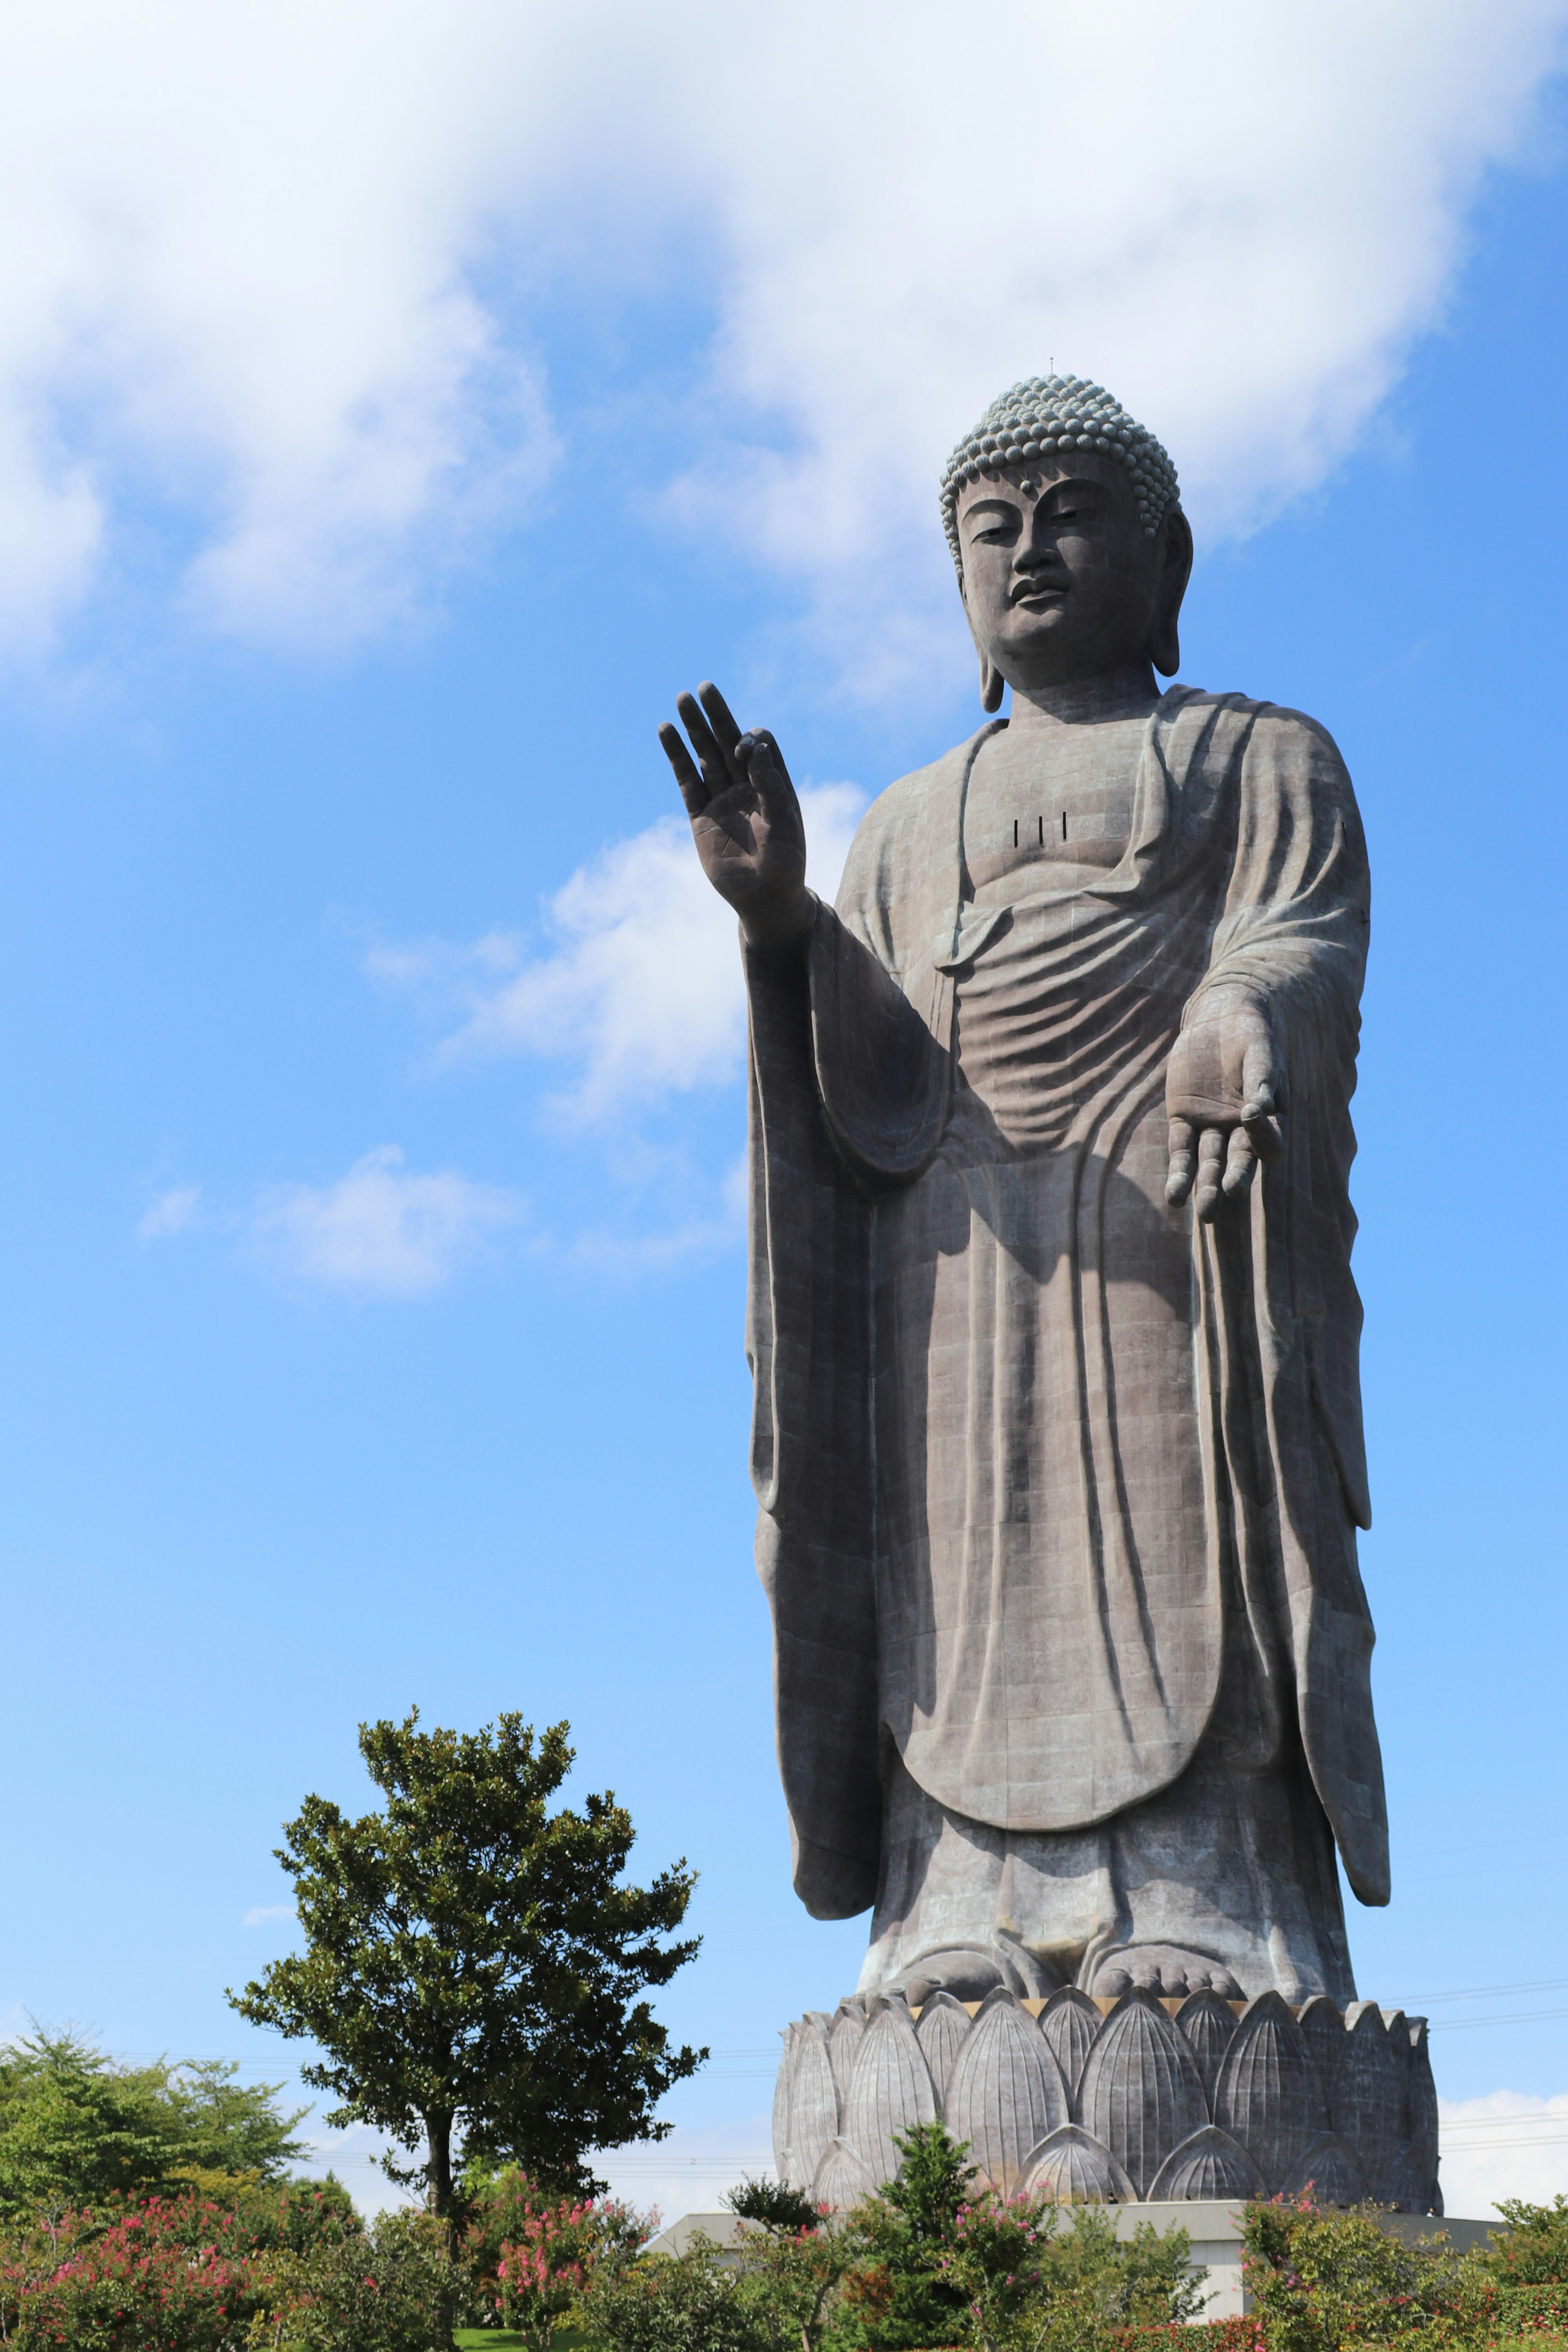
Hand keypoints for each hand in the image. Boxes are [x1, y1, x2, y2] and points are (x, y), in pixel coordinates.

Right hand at [658, 681, 812, 955]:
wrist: (764, 900)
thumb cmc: (785, 864)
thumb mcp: (784, 823)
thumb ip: (771, 783)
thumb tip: (752, 746)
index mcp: (774, 784)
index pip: (760, 746)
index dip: (750, 740)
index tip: (744, 751)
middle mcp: (747, 787)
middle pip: (729, 741)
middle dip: (717, 715)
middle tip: (703, 688)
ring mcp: (722, 799)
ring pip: (705, 756)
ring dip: (694, 729)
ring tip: (681, 699)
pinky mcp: (700, 815)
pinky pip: (686, 780)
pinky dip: (677, 756)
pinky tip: (666, 731)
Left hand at [1165, 991, 1285, 1221]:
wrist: (1219, 1019)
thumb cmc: (1249, 1036)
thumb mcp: (1258, 1053)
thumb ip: (1261, 1079)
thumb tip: (1265, 1107)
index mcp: (1269, 1119)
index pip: (1270, 1142)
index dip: (1263, 1135)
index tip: (1250, 1114)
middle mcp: (1241, 1130)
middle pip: (1239, 1161)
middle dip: (1235, 1178)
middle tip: (1228, 1195)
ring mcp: (1212, 1128)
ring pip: (1210, 1163)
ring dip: (1206, 1187)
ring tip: (1205, 1212)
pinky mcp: (1184, 1121)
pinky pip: (1181, 1152)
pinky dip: (1179, 1173)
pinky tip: (1174, 1197)